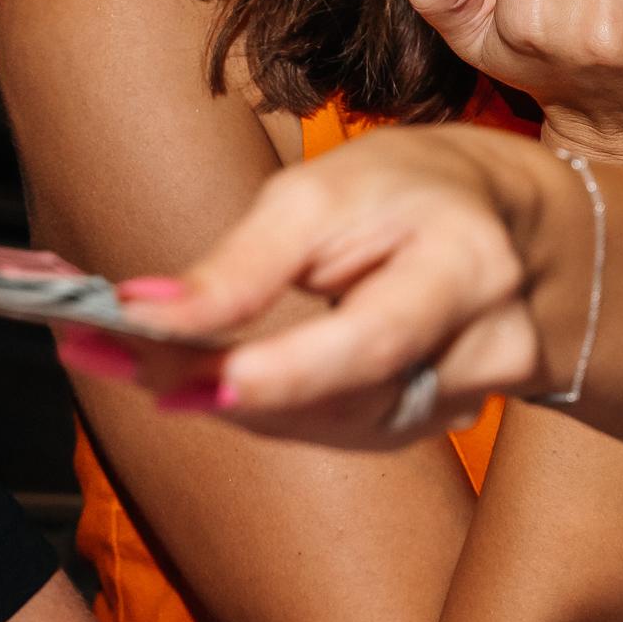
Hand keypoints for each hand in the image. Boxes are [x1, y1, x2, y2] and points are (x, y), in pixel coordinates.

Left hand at [59, 124, 555, 442]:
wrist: (508, 222)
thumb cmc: (405, 190)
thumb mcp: (324, 190)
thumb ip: (243, 261)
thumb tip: (141, 311)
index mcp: (466, 263)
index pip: (376, 336)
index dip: (285, 371)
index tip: (185, 382)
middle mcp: (488, 343)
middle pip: (346, 399)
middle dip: (227, 387)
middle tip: (115, 359)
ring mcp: (475, 395)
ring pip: (338, 427)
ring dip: (241, 403)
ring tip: (151, 363)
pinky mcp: (449, 422)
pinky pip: (348, 431)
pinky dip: (279, 408)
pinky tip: (227, 381)